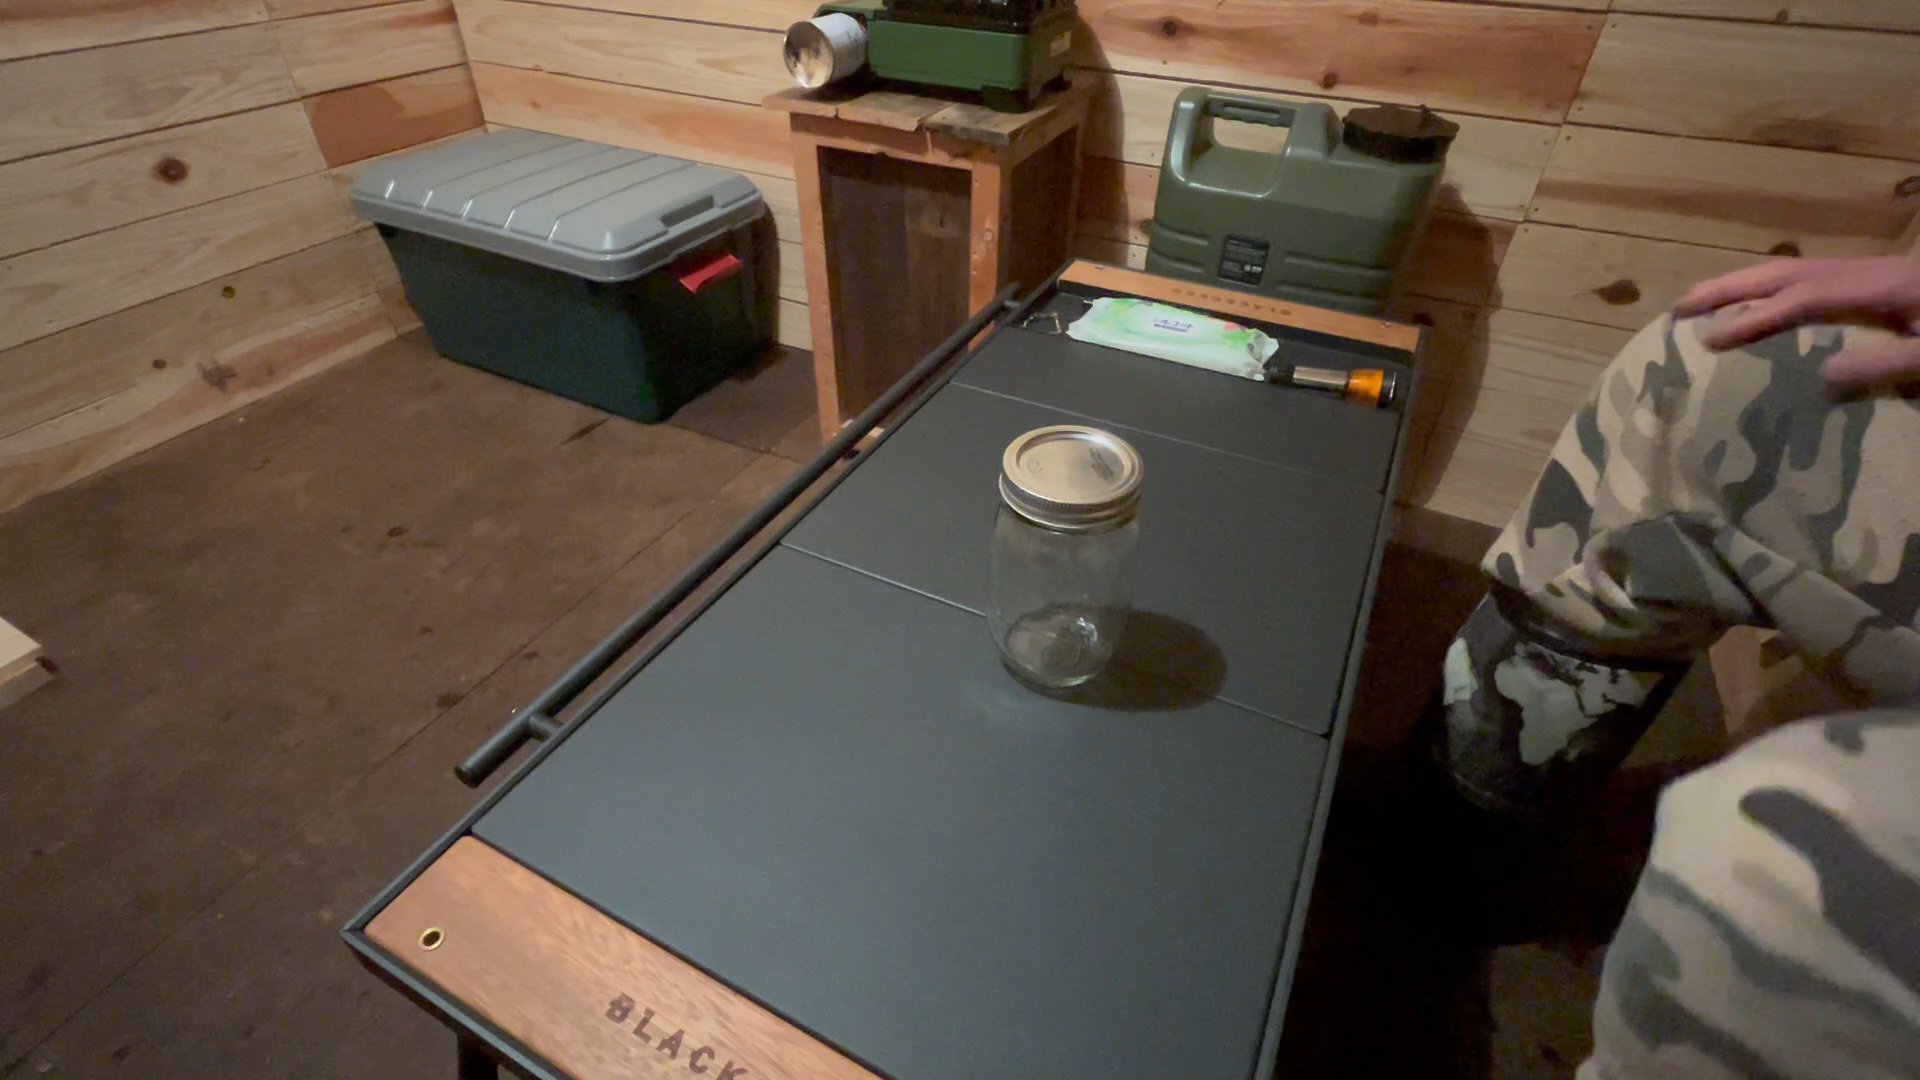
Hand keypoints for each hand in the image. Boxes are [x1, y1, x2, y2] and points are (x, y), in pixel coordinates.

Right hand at [1673, 256, 1919, 388]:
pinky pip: (1813, 279)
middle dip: (1731, 286)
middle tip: (1679, 307)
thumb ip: (1889, 363)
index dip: (1752, 317)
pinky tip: (1762, 303)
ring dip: (1747, 283)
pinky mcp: (1881, 281)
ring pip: (1797, 270)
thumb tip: (1824, 370)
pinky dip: (1775, 287)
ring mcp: (1875, 274)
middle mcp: (1870, 273)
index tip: (1706, 337)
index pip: (1801, 301)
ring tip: (1703, 301)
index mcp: (1881, 289)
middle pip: (1788, 272)